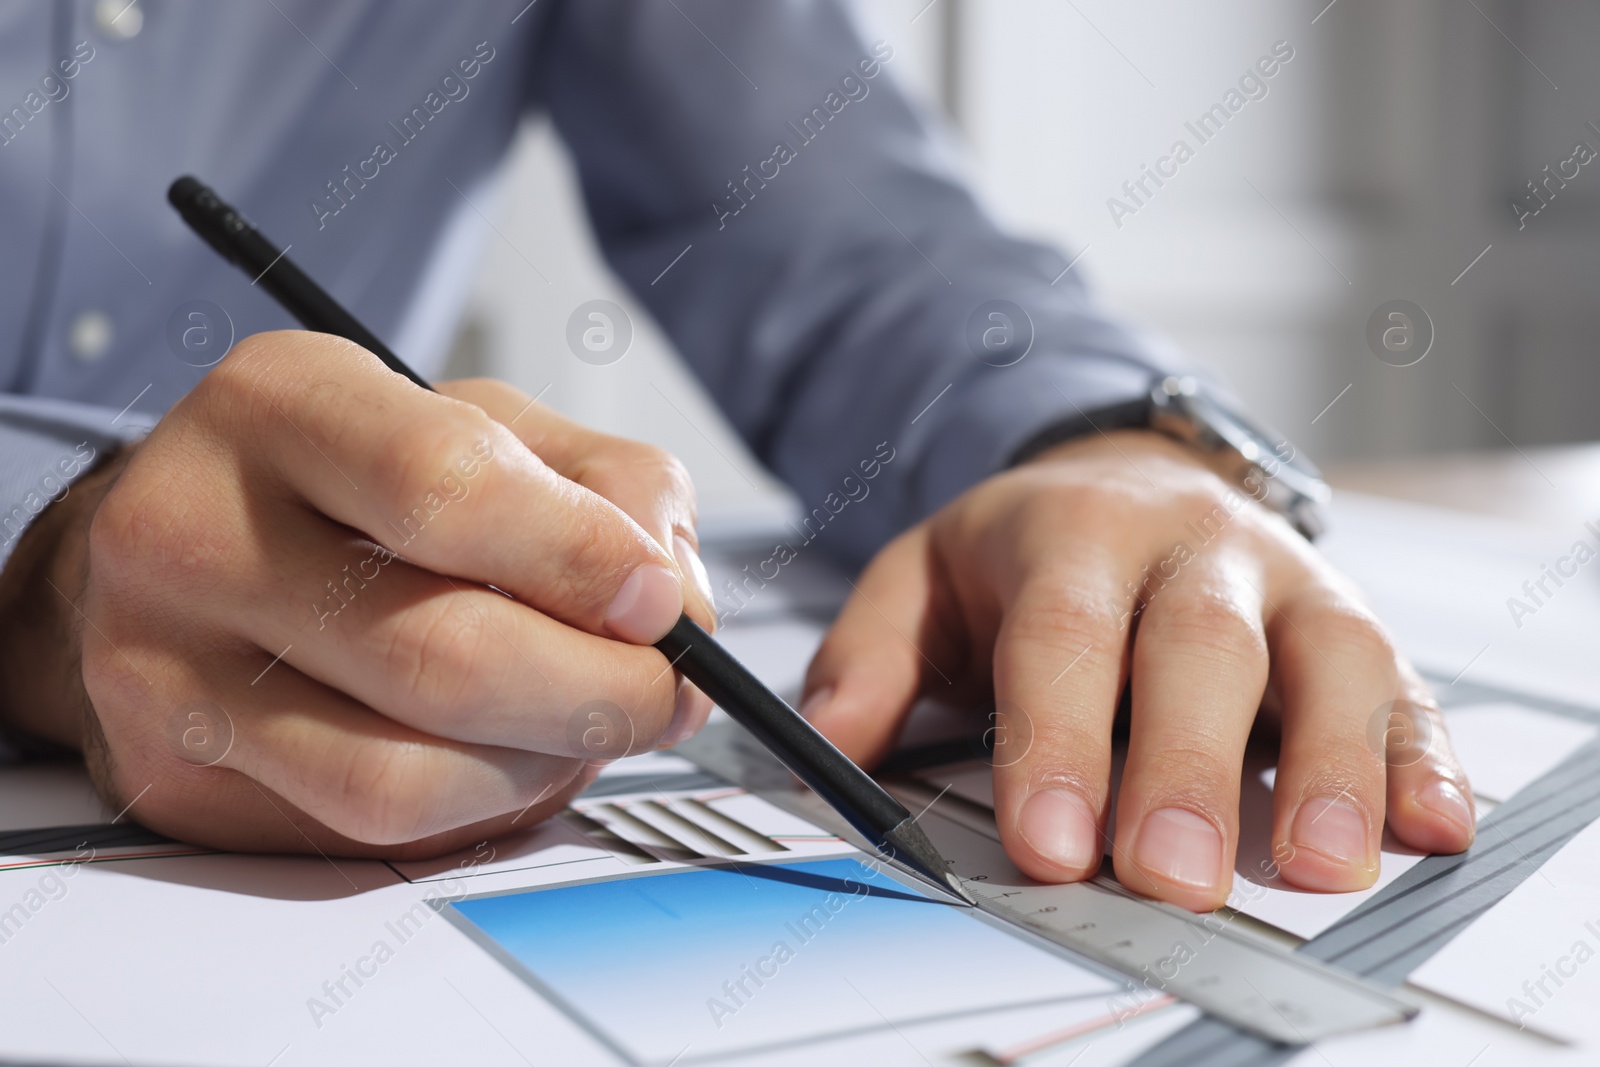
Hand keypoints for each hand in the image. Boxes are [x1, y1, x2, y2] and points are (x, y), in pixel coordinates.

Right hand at [0, 331, 715, 857]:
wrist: (187, 549)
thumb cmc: (358, 482)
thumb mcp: (490, 424)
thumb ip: (610, 487)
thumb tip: (675, 606)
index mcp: (283, 404)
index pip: (448, 488)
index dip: (584, 560)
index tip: (661, 604)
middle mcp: (196, 531)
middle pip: (443, 656)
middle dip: (600, 693)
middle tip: (664, 692)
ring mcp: (169, 669)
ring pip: (407, 774)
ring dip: (544, 765)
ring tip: (581, 725)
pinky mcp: (179, 778)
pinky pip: (369, 829)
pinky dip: (477, 805)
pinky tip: (501, 756)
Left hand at [801, 430, 1473, 910]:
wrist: (1130, 474)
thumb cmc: (1030, 547)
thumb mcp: (922, 574)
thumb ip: (867, 653)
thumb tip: (824, 742)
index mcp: (1073, 532)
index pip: (1064, 636)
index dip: (1057, 739)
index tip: (1048, 842)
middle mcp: (1190, 549)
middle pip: (1198, 647)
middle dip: (1185, 764)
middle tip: (1167, 871)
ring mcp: (1283, 581)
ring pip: (1324, 657)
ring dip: (1327, 763)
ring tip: (1315, 861)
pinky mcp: (1350, 624)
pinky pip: (1404, 683)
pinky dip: (1421, 756)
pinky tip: (1425, 823)